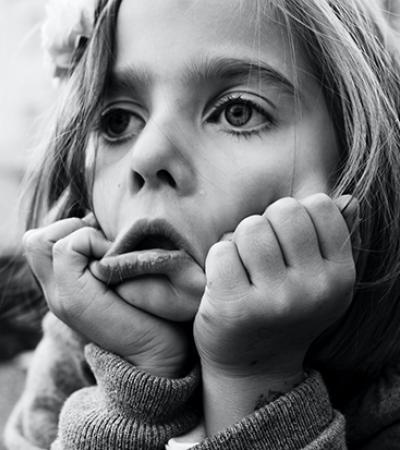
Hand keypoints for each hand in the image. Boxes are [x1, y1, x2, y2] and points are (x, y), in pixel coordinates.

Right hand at [23, 215, 189, 377]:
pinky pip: (68, 248)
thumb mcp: (120, 275)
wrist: (158, 353)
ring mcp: (60, 297)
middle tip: (104, 244)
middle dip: (71, 228)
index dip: (71, 228)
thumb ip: (102, 254)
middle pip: (35, 240)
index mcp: (64, 286)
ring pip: (42, 240)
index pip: (40, 241)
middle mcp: (55, 292)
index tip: (104, 240)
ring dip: (82, 234)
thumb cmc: (150, 309)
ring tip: (110, 254)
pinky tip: (115, 262)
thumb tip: (97, 219)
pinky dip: (93, 242)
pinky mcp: (74, 300)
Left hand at [194, 193, 357, 378]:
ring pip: (250, 228)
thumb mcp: (321, 281)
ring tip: (244, 268)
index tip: (287, 242)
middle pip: (283, 210)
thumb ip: (335, 239)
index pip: (319, 205)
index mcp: (340, 276)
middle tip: (261, 254)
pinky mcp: (235, 308)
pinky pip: (221, 251)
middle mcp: (313, 289)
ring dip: (240, 242)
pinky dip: (218, 259)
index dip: (295, 216)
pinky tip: (226, 282)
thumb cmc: (285, 312)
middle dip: (266, 223)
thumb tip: (347, 198)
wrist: (254, 365)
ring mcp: (275, 300)